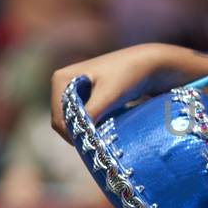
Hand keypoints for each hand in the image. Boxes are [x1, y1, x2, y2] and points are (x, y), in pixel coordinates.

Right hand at [50, 44, 165, 141]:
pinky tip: (107, 129)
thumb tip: (79, 133)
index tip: (94, 144)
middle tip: (100, 143)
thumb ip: (91, 112)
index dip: (73, 134)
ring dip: (86, 131)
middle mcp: (63, 83)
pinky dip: (93, 125)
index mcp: (61, 79)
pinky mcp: (86, 95)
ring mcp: (74, 89)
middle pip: (63, 121)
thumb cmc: (129, 74)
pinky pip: (83, 118)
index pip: (58, 118)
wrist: (149, 64)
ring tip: (105, 136)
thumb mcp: (109, 95)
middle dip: (79, 133)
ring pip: (73, 121)